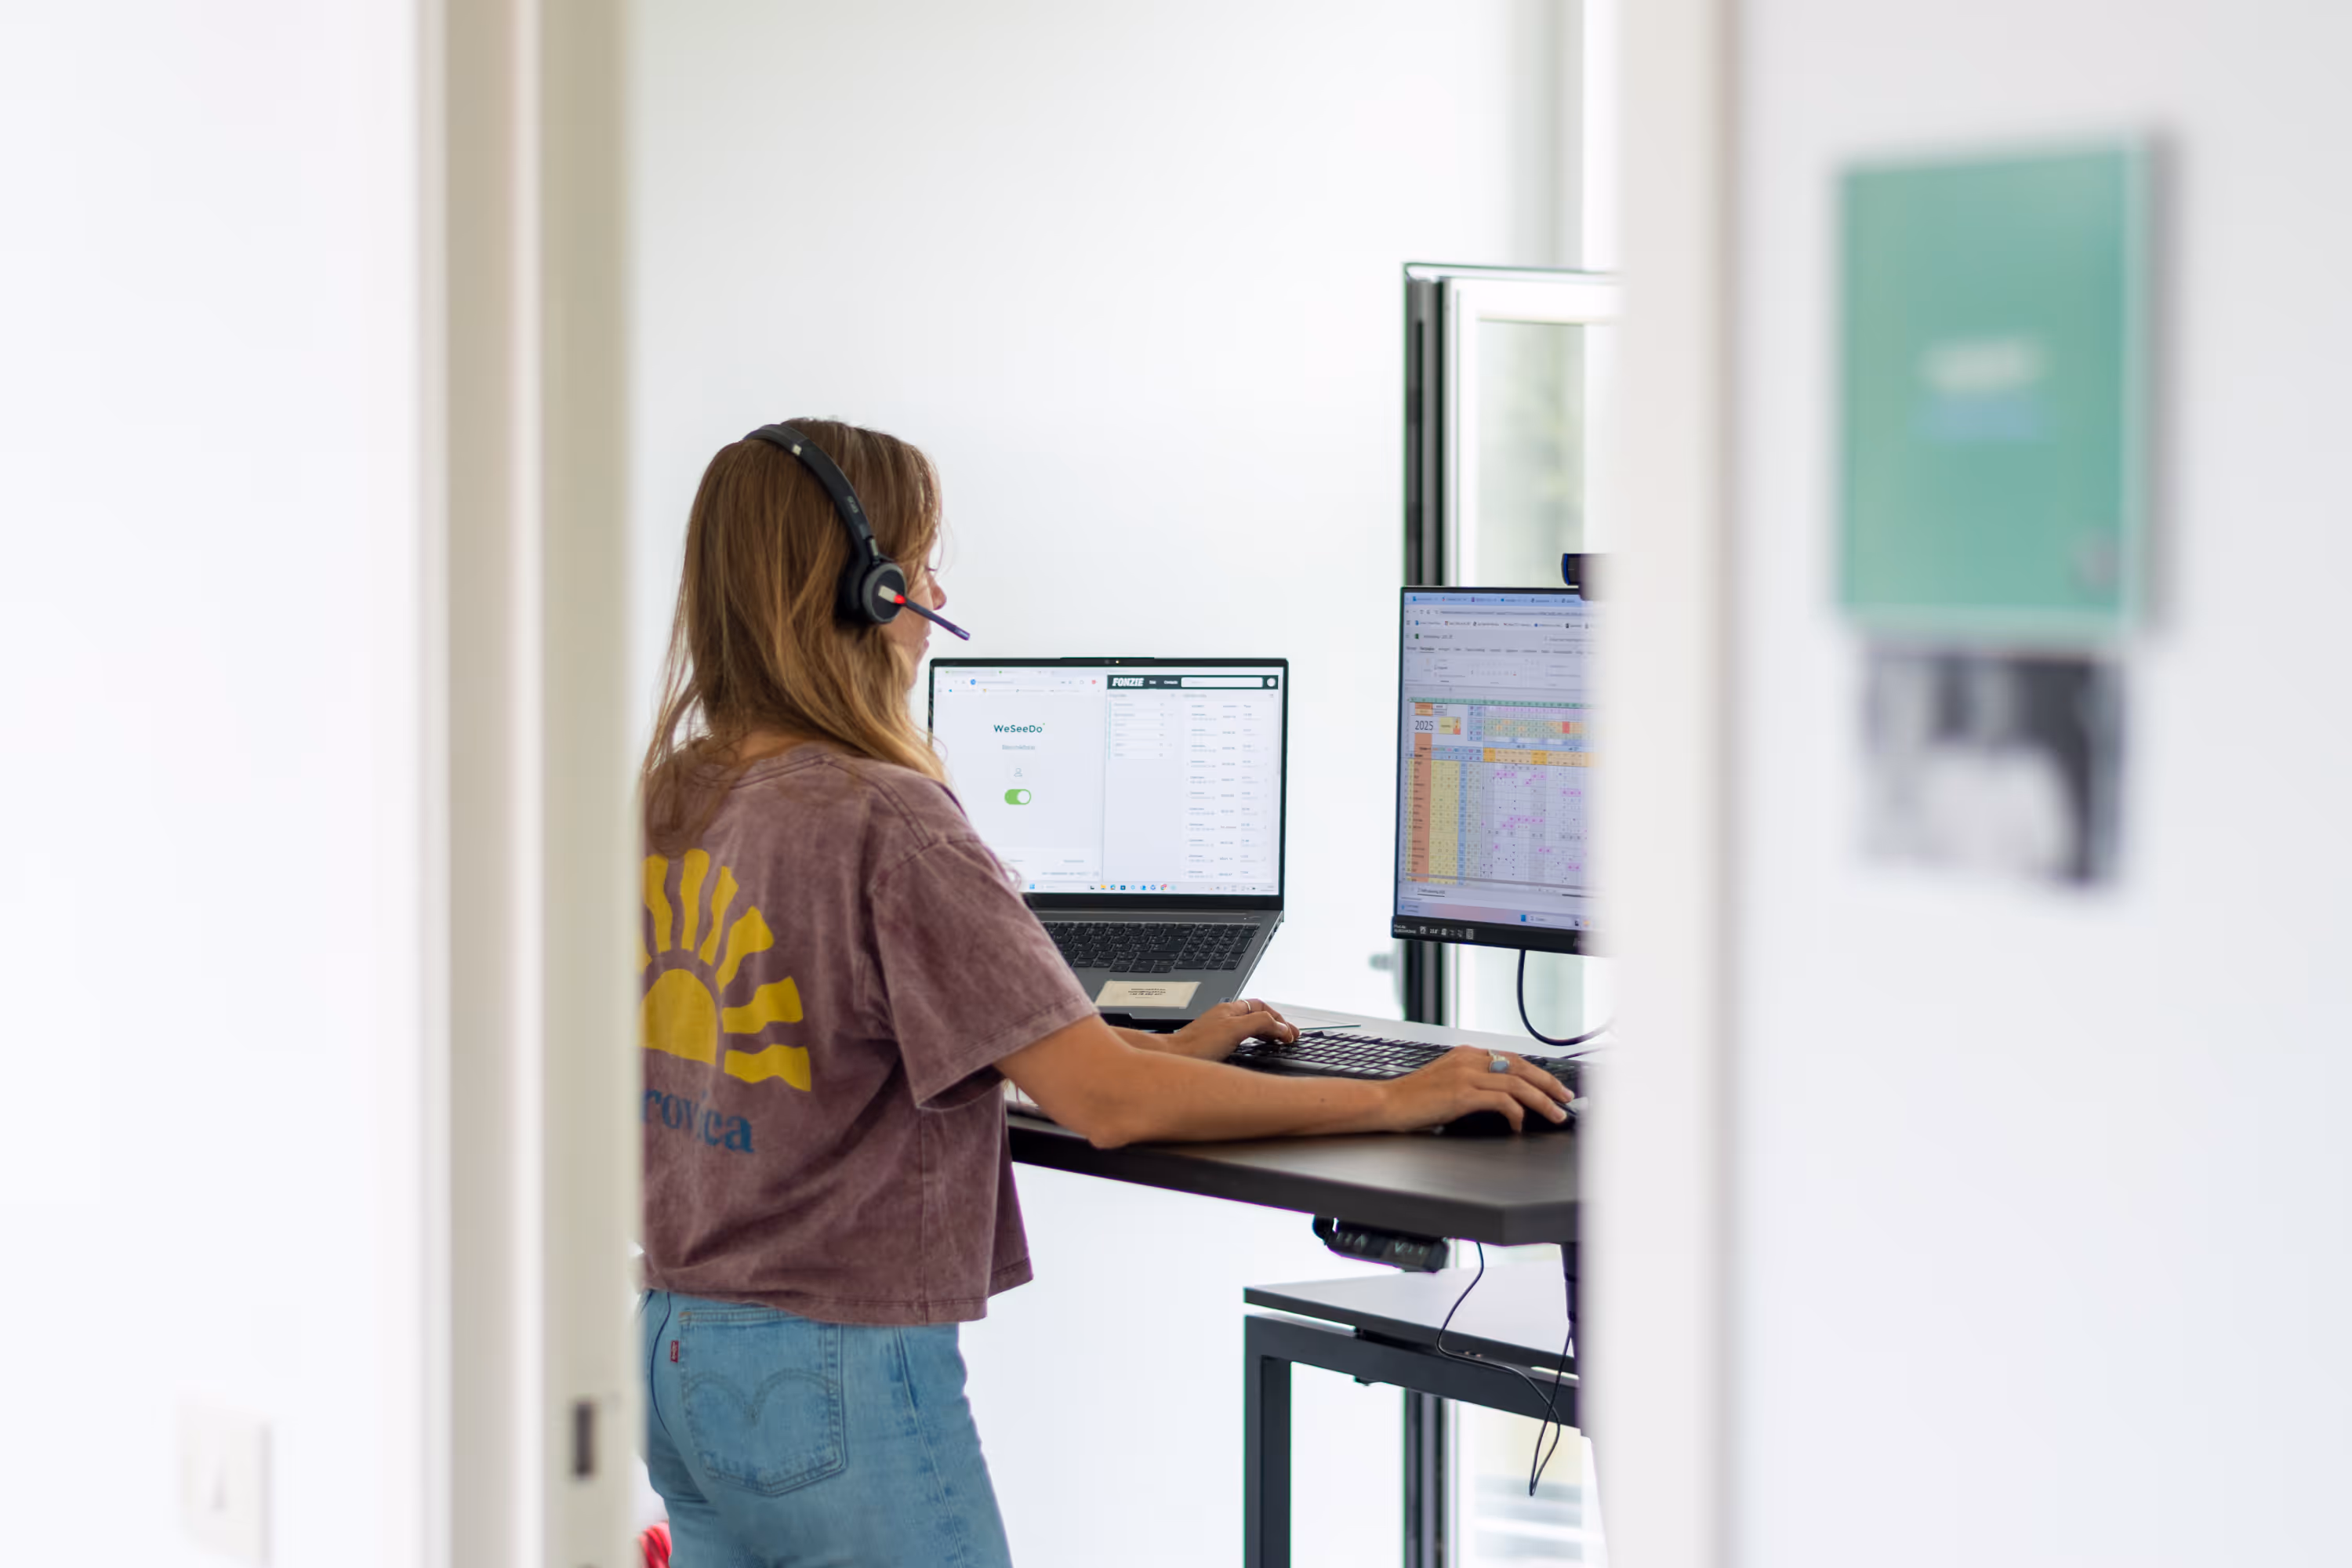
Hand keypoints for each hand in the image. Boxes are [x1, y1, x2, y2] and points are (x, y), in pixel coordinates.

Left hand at [1169, 998, 1297, 1060]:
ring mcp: (1218, 1032)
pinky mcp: (1214, 1046)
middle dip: (1275, 1025)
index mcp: (1229, 1010)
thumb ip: (1260, 1024)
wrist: (1170, 1059)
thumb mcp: (1234, 1030)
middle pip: (1256, 1016)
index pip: (1262, 1007)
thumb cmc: (1195, 1046)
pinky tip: (1254, 1053)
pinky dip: (1254, 1044)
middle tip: (1289, 1039)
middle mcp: (1224, 1018)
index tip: (1291, 1034)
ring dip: (1265, 1034)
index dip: (1280, 1019)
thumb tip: (1282, 1027)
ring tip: (1277, 1044)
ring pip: (1248, 1028)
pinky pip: (1240, 1040)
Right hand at [1376, 1046, 1572, 1132]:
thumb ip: (1472, 1082)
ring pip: (1518, 1083)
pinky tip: (1518, 1125)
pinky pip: (1502, 1100)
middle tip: (1565, 1098)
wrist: (1387, 1103)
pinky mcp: (1463, 1094)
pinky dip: (1516, 1113)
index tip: (1552, 1086)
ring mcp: (1466, 1075)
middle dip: (1548, 1084)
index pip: (1512, 1058)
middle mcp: (1469, 1059)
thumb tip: (1501, 1097)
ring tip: (1554, 1114)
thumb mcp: (1446, 1081)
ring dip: (1541, 1101)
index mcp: (1466, 1054)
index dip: (1537, 1073)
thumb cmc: (1413, 1098)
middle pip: (1521, 1066)